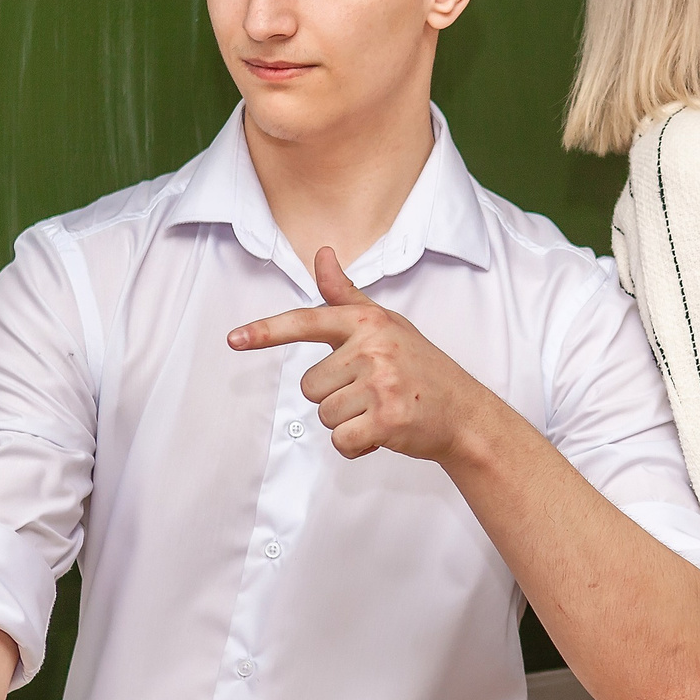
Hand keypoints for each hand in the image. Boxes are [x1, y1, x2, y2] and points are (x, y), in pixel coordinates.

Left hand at [227, 247, 497, 462]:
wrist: (465, 413)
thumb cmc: (422, 368)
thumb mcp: (386, 325)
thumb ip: (347, 296)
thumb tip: (321, 255)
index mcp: (369, 322)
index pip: (307, 321)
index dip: (266, 331)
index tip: (234, 339)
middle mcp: (374, 347)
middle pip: (310, 386)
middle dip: (337, 398)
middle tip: (375, 393)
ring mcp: (381, 382)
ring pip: (324, 415)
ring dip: (349, 422)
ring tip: (383, 410)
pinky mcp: (387, 418)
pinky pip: (341, 440)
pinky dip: (357, 445)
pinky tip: (384, 432)